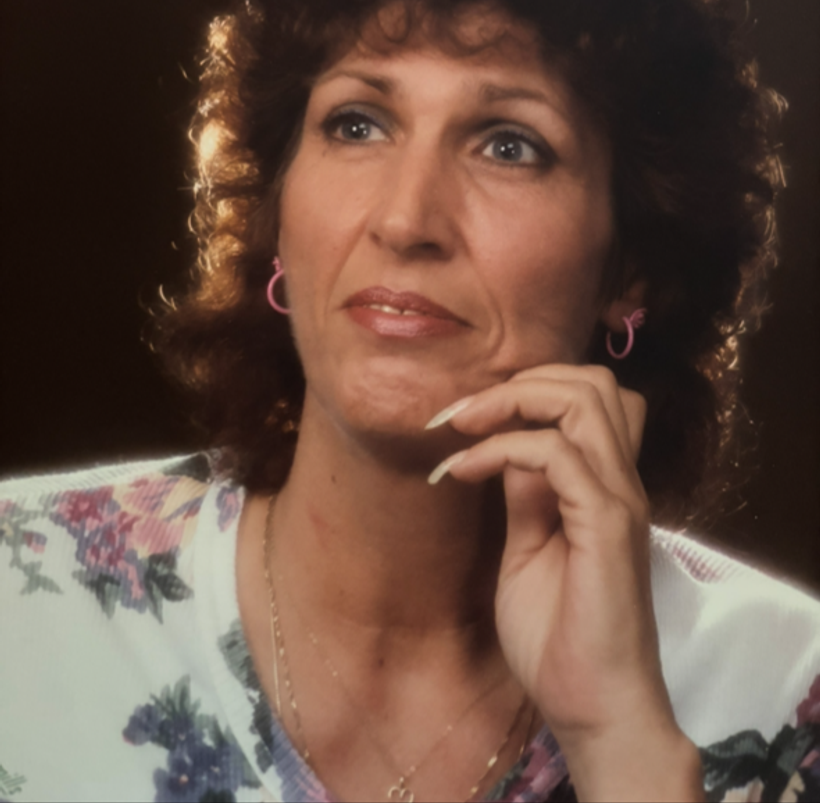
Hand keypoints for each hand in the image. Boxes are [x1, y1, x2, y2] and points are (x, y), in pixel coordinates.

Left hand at [428, 364, 702, 800]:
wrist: (593, 708)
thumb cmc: (558, 638)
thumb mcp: (527, 549)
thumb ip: (526, 496)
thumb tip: (507, 445)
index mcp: (603, 484)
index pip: (584, 396)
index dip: (523, 388)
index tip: (460, 418)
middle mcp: (619, 481)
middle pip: (592, 381)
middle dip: (520, 379)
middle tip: (462, 413)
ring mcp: (618, 500)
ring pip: (583, 398)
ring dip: (513, 399)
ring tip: (463, 426)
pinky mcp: (607, 526)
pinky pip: (556, 454)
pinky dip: (502, 448)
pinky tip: (463, 471)